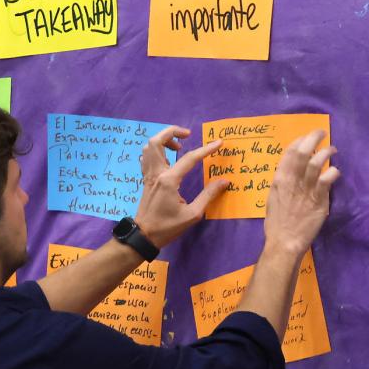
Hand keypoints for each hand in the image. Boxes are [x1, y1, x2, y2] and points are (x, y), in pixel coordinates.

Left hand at [135, 125, 229, 247]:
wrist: (144, 235)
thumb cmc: (168, 227)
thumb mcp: (192, 214)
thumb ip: (208, 195)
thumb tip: (224, 181)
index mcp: (169, 180)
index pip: (189, 158)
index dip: (206, 149)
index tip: (218, 143)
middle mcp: (156, 173)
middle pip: (156, 141)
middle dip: (172, 132)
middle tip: (187, 135)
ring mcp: (148, 175)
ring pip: (149, 147)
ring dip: (163, 140)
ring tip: (179, 147)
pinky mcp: (145, 179)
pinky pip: (147, 157)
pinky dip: (157, 151)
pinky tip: (168, 158)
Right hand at [263, 130, 339, 256]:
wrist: (285, 242)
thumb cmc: (277, 223)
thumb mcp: (274, 197)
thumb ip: (283, 183)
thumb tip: (292, 172)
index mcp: (279, 179)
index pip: (289, 152)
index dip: (299, 141)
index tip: (306, 138)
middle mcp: (292, 180)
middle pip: (304, 152)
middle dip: (313, 138)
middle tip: (321, 132)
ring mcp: (306, 189)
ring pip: (317, 162)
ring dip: (327, 152)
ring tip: (333, 149)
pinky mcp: (319, 199)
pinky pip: (328, 179)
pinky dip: (333, 172)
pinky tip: (336, 171)